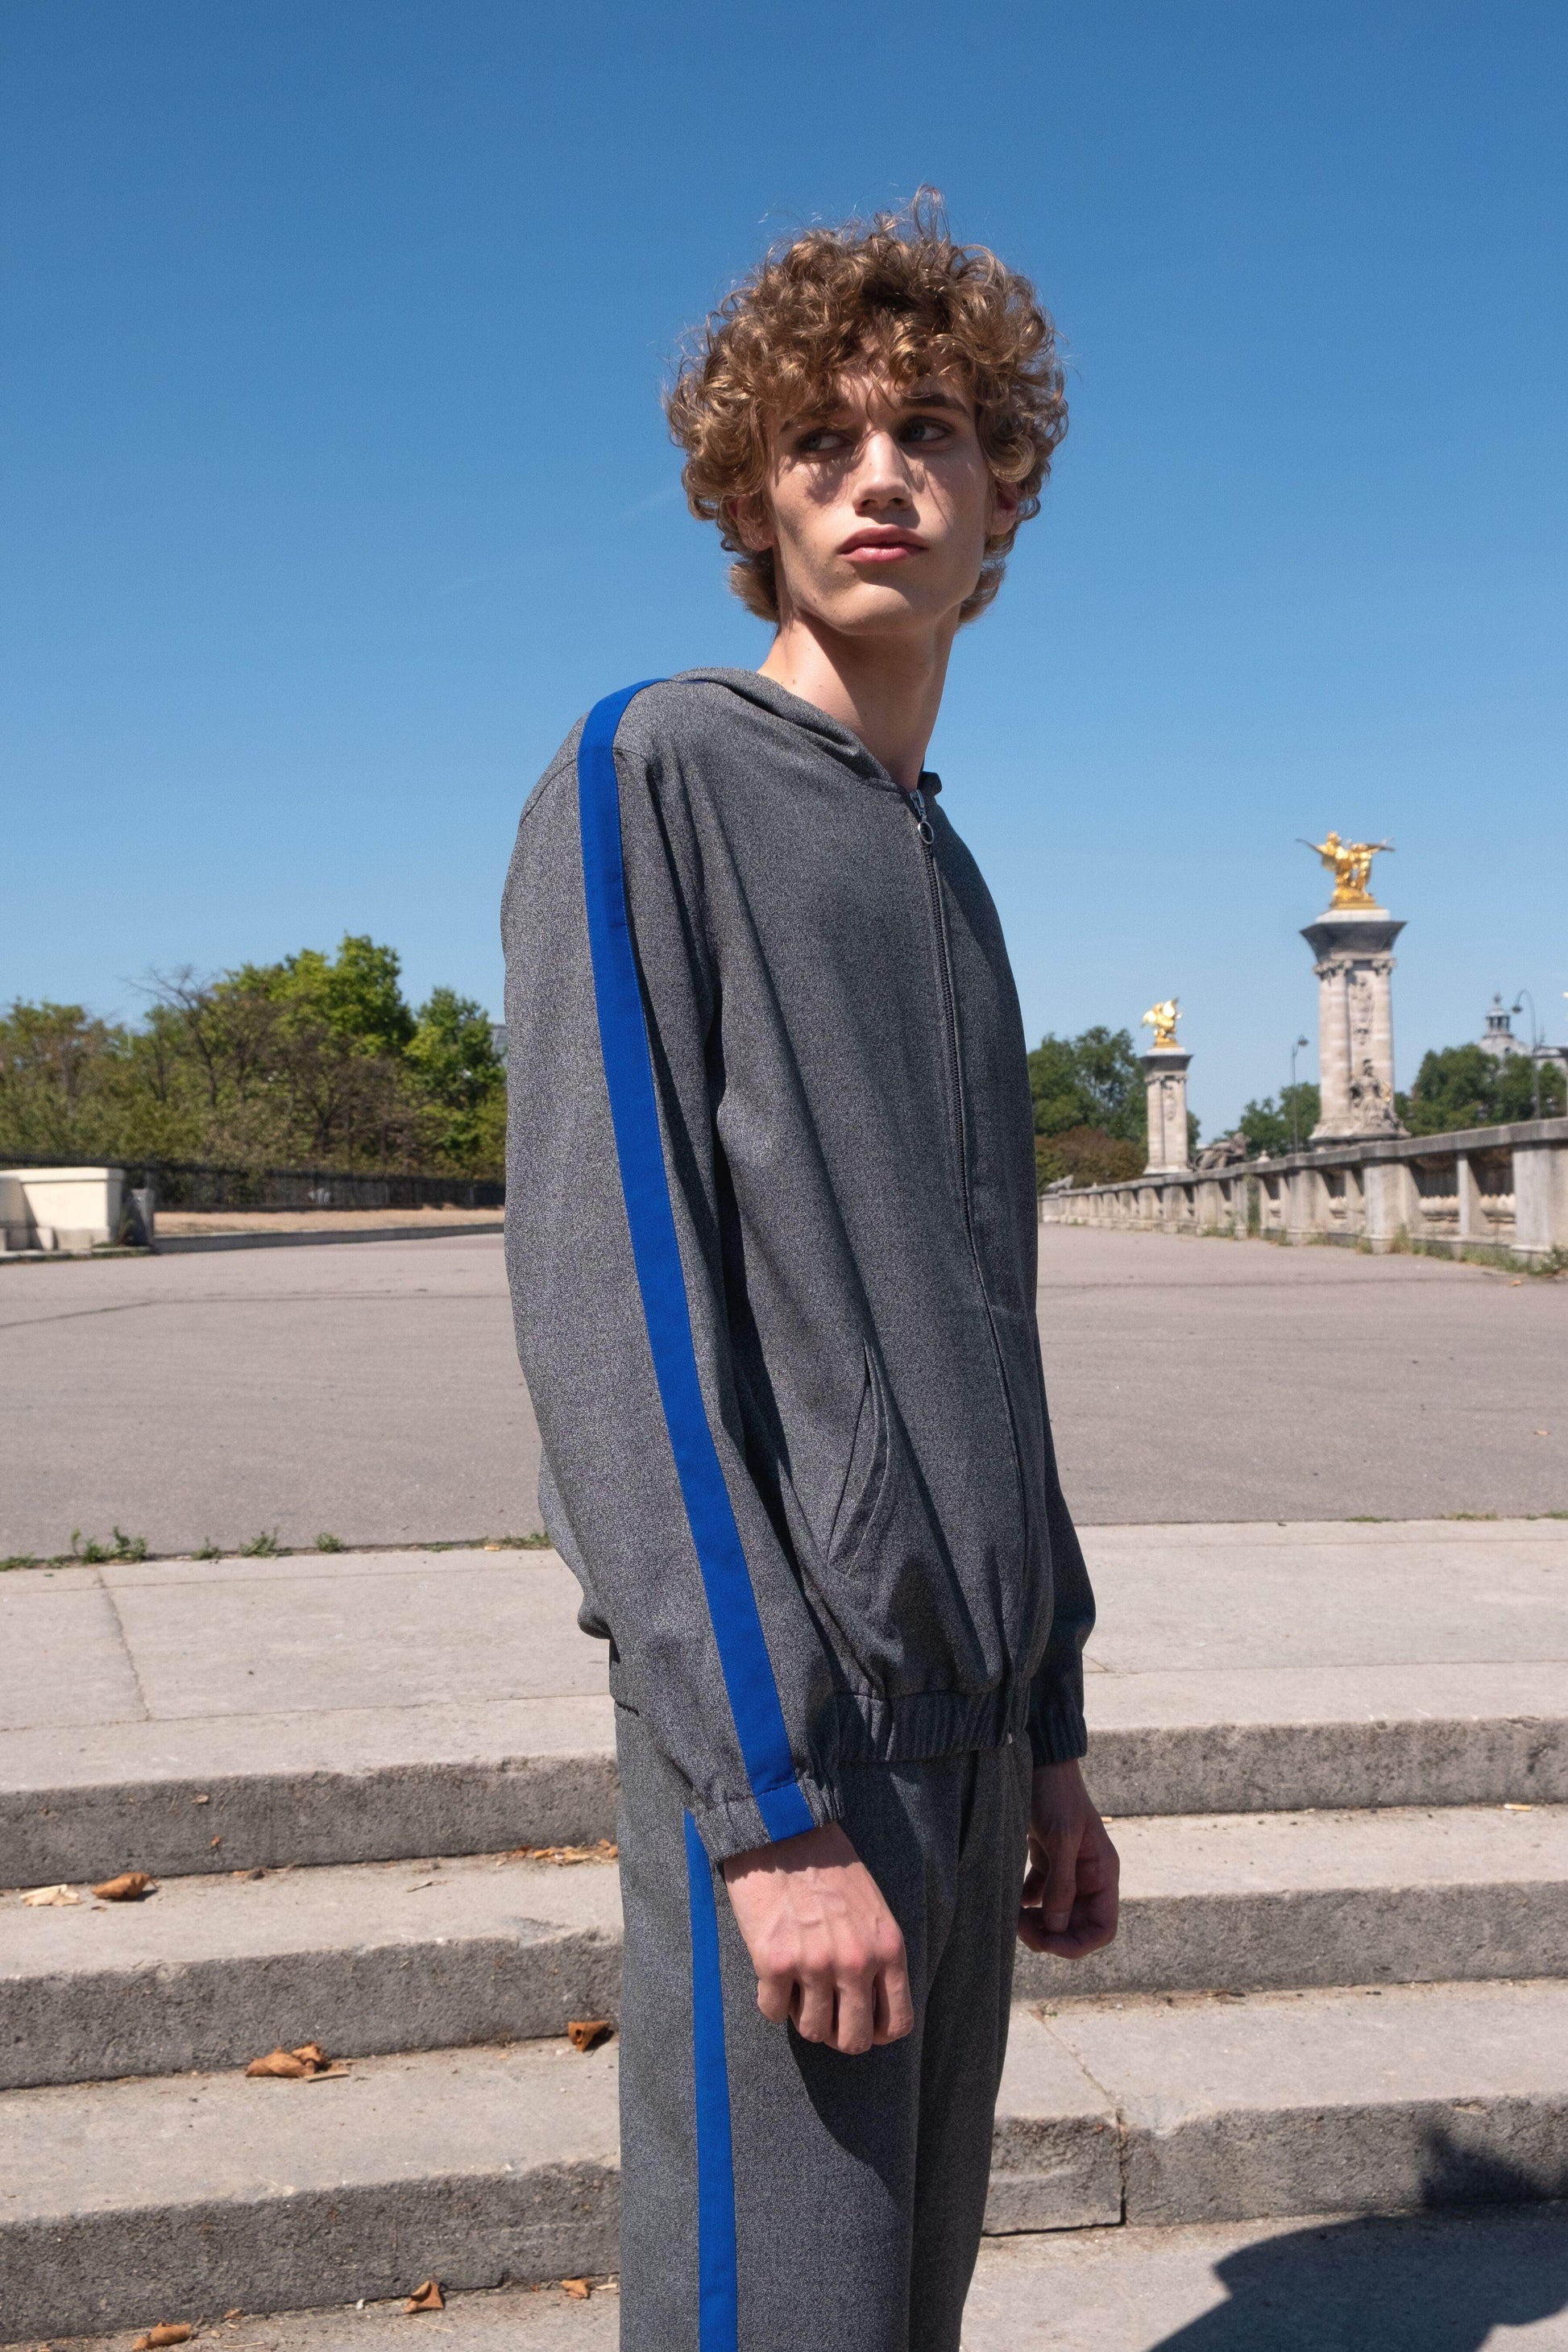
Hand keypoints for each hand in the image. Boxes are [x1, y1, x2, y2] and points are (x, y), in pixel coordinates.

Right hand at [723, 1823, 913, 2055]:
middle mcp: (856, 1963)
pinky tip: (772, 1974)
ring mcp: (815, 1965)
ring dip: (803, 2015)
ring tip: (797, 1985)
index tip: (858, 2022)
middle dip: (837, 2034)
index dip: (876, 2033)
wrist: (785, 1831)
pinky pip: (773, 2012)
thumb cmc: (831, 1868)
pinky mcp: (774, 1963)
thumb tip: (869, 2007)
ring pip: (812, 2031)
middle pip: (854, 2040)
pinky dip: (772, 2001)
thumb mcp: (875, 1910)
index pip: (897, 2024)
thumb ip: (878, 1957)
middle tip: (823, 2012)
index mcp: (887, 1950)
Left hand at [1017, 1758, 1119, 1958]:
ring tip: (1012, 1915)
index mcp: (1102, 1874)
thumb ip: (1062, 1884)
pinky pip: (1037, 1897)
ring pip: (1055, 1916)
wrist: (1039, 1761)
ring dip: (1035, 1923)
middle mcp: (1088, 1878)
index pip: (1103, 1929)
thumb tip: (1057, 1927)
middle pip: (1076, 1928)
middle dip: (1051, 1936)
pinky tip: (1009, 1900)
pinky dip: (1024, 1904)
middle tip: (1021, 1927)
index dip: (1078, 1944)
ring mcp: (1067, 1871)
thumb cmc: (1056, 1794)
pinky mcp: (1046, 1861)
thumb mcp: (1061, 1837)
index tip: (1048, 1942)